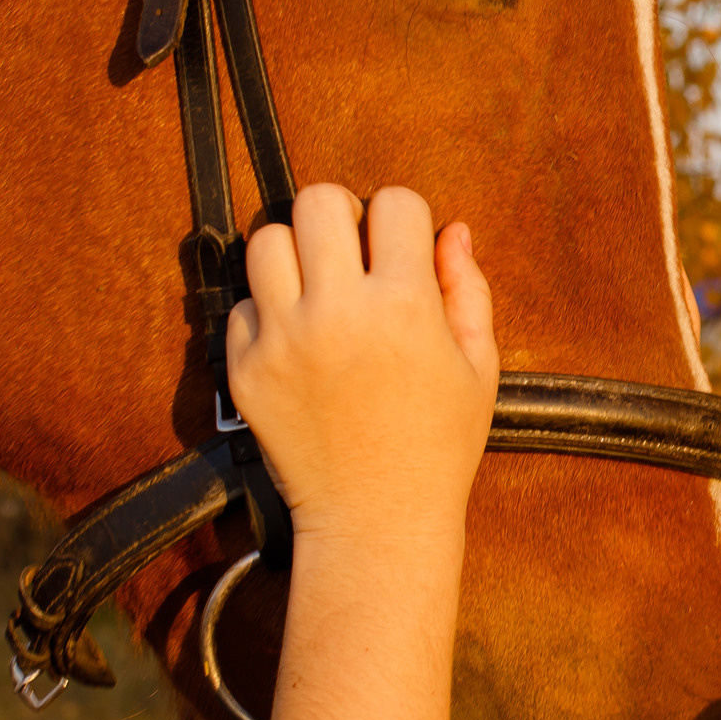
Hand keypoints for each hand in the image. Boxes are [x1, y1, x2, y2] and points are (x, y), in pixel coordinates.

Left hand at [224, 183, 498, 549]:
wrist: (375, 519)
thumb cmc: (438, 446)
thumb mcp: (478, 366)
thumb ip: (468, 289)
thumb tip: (452, 230)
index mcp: (404, 305)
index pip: (395, 202)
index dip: (405, 218)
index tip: (404, 247)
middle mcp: (338, 312)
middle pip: (317, 200)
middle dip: (341, 215)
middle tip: (352, 251)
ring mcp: (284, 340)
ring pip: (266, 240)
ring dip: (296, 254)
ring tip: (318, 288)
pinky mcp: (246, 369)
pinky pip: (243, 304)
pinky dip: (268, 312)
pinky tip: (298, 341)